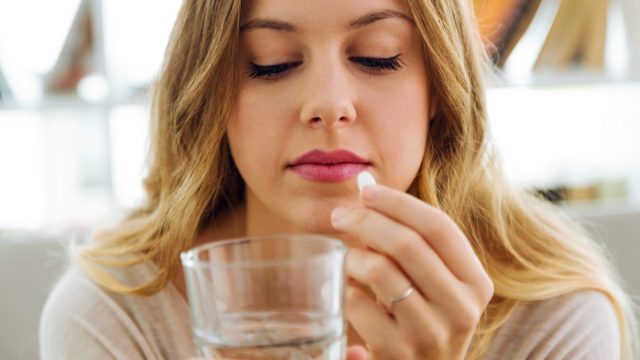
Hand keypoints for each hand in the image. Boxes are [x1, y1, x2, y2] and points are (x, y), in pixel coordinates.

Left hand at [331, 184, 493, 359]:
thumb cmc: (423, 318)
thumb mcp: (432, 283)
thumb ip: (410, 240)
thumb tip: (367, 187)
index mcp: (476, 283)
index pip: (439, 227)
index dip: (399, 203)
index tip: (367, 191)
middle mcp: (461, 309)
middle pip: (407, 244)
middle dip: (367, 220)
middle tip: (340, 216)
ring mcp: (430, 334)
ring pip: (380, 271)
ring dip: (352, 255)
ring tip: (344, 257)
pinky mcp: (397, 353)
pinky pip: (358, 303)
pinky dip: (343, 288)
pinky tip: (343, 288)